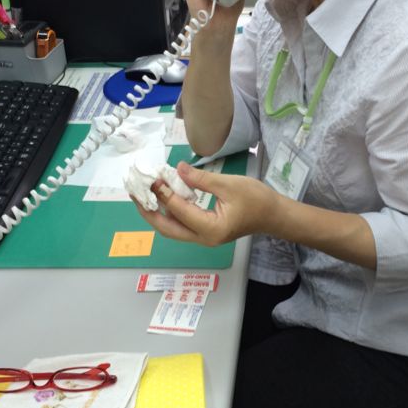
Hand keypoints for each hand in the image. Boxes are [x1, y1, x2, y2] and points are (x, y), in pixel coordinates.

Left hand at [131, 161, 278, 245]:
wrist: (273, 214)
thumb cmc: (256, 199)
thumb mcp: (229, 184)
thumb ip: (200, 179)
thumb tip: (177, 169)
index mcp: (211, 229)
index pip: (179, 211)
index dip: (164, 193)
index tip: (152, 177)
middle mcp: (203, 238)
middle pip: (167, 228)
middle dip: (148, 211)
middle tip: (134, 192)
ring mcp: (203, 237)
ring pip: (171, 228)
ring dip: (156, 212)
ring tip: (142, 194)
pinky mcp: (204, 232)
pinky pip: (180, 224)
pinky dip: (168, 212)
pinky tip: (162, 197)